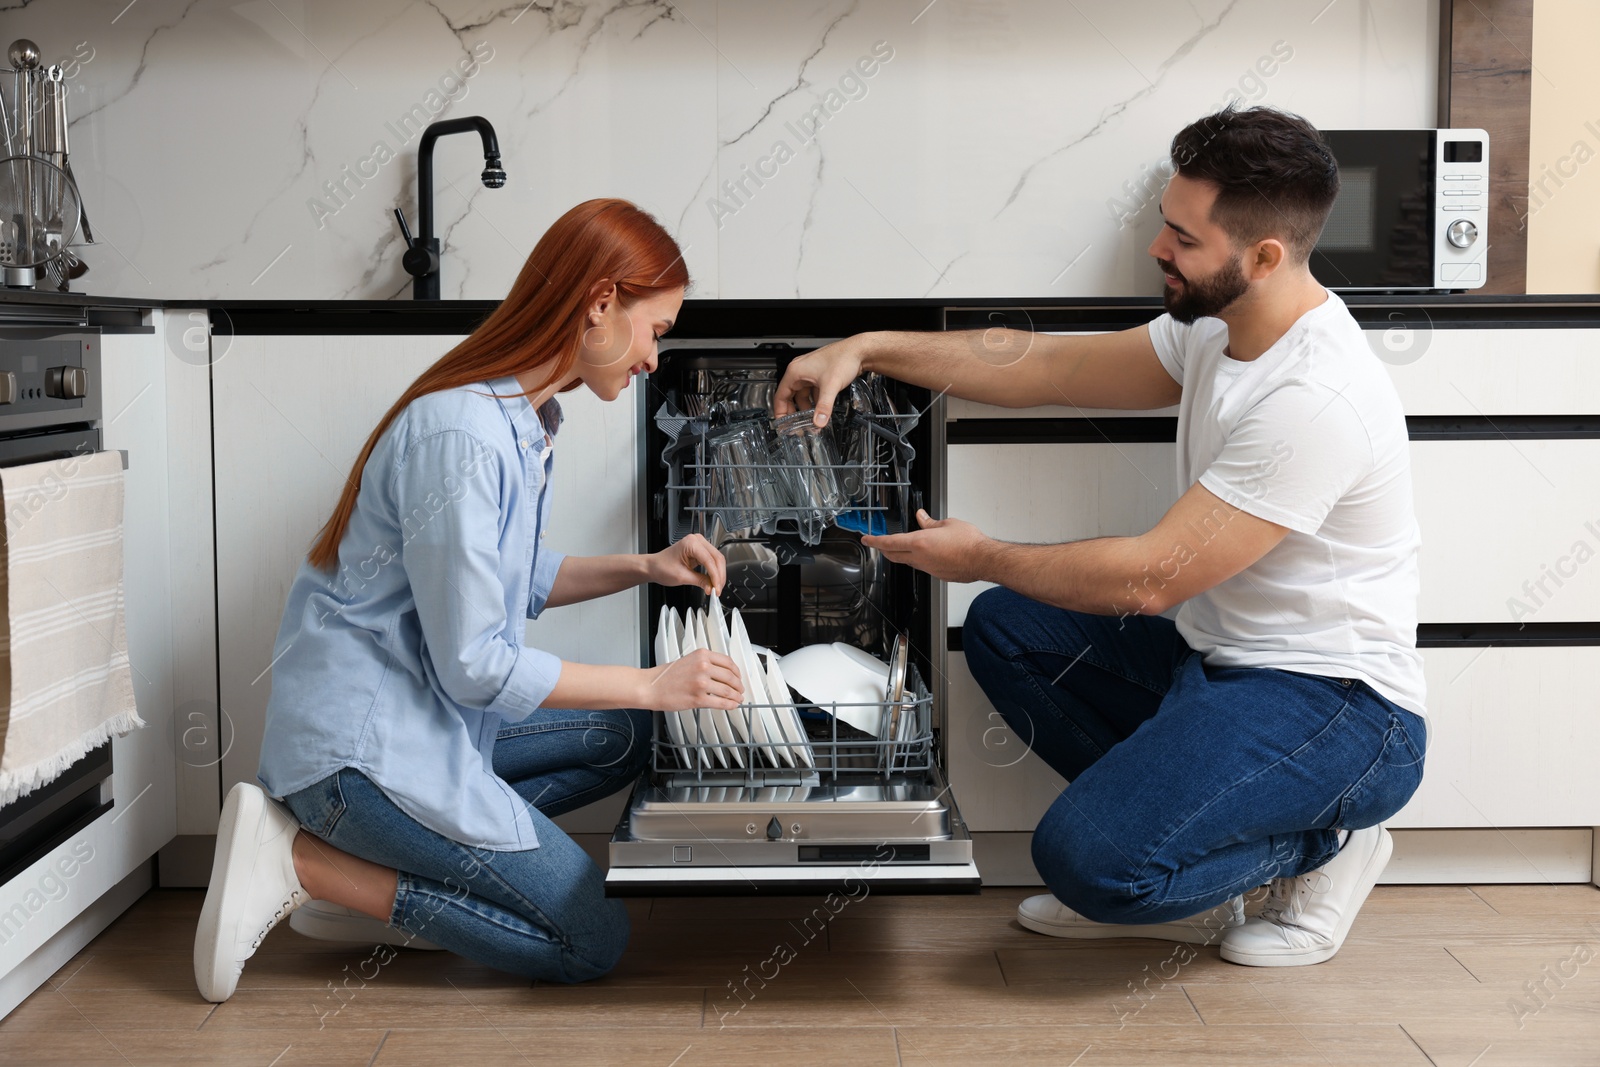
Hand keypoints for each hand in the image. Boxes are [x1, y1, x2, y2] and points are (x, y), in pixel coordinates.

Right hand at [639, 649, 743, 710]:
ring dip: (736, 696)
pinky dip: (729, 705)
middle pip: (730, 677)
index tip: (738, 676)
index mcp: (701, 655)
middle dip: (738, 685)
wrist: (650, 687)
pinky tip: (732, 705)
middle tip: (740, 690)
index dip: (736, 672)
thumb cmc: (665, 676)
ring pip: (727, 691)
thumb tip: (721, 673)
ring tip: (737, 699)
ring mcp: (701, 683)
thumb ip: (704, 663)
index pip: (728, 662)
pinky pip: (720, 703)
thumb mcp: (687, 661)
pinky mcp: (698, 699)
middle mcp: (703, 667)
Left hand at [647, 534, 725, 595]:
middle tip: (718, 589)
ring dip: (718, 574)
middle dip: (719, 575)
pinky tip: (713, 581)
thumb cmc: (661, 567)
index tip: (717, 588)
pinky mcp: (700, 551)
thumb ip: (700, 581)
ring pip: (717, 559)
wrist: (653, 566)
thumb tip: (712, 587)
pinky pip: (712, 561)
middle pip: (717, 558)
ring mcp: (699, 544)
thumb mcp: (682, 577)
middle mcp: (697, 540)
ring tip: (716, 587)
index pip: (710, 560)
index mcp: (691, 543)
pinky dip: (714, 571)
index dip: (715, 576)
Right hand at [773, 334, 868, 426]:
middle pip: (789, 396)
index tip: (783, 424)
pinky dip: (813, 401)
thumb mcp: (831, 386)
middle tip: (796, 425)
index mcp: (795, 371)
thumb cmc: (843, 358)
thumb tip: (819, 422)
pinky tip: (819, 409)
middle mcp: (800, 371)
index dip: (780, 412)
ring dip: (805, 407)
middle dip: (793, 412)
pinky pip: (811, 391)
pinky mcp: (819, 374)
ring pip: (802, 394)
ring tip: (809, 419)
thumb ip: (824, 406)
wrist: (859, 350)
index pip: (780, 396)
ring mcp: (809, 372)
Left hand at [863, 509, 991, 582]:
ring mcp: (928, 568)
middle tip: (879, 544)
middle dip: (884, 549)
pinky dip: (918, 559)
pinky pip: (922, 566)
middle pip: (894, 555)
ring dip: (901, 554)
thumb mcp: (947, 524)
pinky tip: (926, 553)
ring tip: (903, 545)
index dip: (875, 541)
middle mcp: (920, 558)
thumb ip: (930, 522)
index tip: (867, 539)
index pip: (889, 542)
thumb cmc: (969, 542)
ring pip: (908, 561)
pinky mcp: (937, 574)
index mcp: (919, 543)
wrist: (983, 560)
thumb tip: (922, 517)